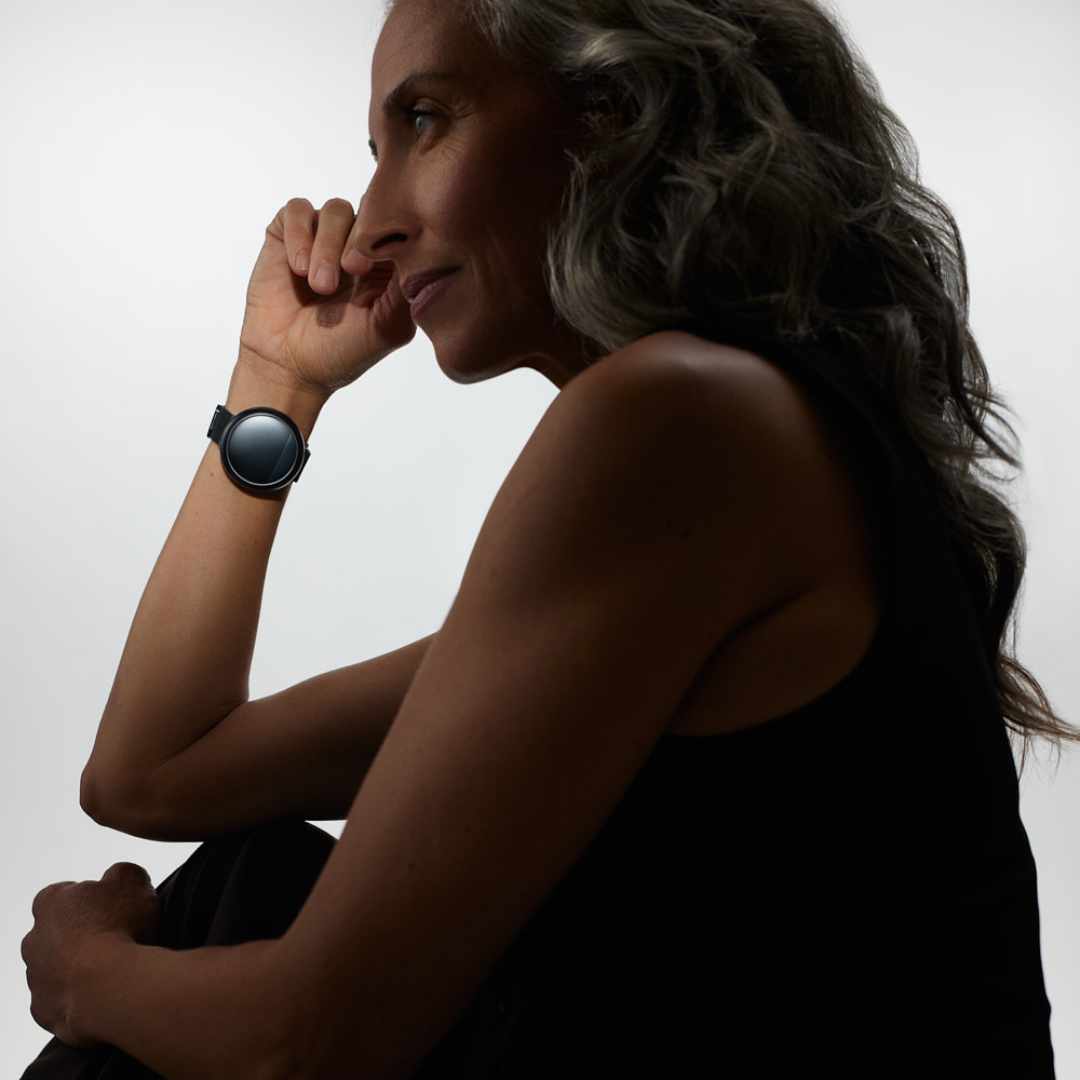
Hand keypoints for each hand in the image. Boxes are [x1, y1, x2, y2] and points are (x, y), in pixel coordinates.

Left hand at [22, 863, 159, 1046]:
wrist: (108, 984)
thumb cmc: (120, 926)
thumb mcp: (132, 879)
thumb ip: (121, 872)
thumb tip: (119, 877)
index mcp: (49, 901)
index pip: (67, 893)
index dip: (96, 899)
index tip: (117, 908)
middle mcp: (32, 939)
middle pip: (59, 933)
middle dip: (83, 935)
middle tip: (118, 939)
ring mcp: (34, 977)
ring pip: (58, 968)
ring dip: (81, 967)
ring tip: (114, 969)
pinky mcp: (41, 1009)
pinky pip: (62, 1000)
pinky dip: (81, 996)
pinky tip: (105, 992)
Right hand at [238, 197, 415, 396]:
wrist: (289, 367)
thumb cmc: (342, 352)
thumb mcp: (390, 326)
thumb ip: (408, 287)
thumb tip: (422, 248)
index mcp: (389, 265)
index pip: (402, 226)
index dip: (392, 234)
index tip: (376, 266)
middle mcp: (359, 246)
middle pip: (371, 208)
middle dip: (360, 239)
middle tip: (351, 271)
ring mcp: (325, 238)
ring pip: (337, 209)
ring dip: (328, 245)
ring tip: (320, 285)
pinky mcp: (288, 234)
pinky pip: (297, 209)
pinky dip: (300, 235)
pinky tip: (298, 269)